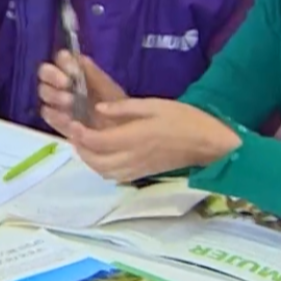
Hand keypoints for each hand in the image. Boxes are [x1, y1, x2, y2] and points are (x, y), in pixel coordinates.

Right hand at [37, 51, 126, 135]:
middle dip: (53, 76)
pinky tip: (67, 117)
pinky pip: (47, 114)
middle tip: (66, 84)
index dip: (64, 61)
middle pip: (45, 72)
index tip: (74, 71)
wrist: (120, 133)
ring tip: (70, 102)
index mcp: (75, 71)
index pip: (61, 58)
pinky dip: (54, 114)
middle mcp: (61, 84)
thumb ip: (94, 74)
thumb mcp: (109, 89)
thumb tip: (78, 58)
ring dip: (54, 95)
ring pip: (44, 92)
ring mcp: (56, 102)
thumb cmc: (117, 108)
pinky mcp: (55, 120)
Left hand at [67, 99, 240, 182]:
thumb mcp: (154, 104)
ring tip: (85, 144)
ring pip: (103, 172)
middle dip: (81, 149)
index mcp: (134, 138)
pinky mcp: (143, 174)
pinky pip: (115, 176)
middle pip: (96, 161)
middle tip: (75, 134)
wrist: (208, 143)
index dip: (80, 134)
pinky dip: (102, 167)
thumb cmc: (183, 118)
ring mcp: (137, 168)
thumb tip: (99, 108)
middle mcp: (132, 157)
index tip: (72, 123)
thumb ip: (124, 108)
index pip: (98, 141)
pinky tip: (102, 154)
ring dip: (89, 160)